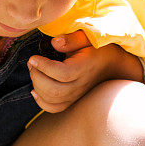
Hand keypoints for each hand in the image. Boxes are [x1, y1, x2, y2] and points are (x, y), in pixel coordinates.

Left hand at [27, 30, 142, 112]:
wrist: (113, 65)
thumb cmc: (98, 48)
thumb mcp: (89, 37)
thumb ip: (73, 38)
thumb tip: (54, 43)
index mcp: (84, 67)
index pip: (61, 73)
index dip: (44, 67)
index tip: (33, 58)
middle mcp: (80, 85)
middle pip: (54, 90)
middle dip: (36, 77)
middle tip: (32, 63)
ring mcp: (76, 95)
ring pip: (52, 100)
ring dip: (37, 87)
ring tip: (33, 71)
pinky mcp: (72, 101)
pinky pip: (54, 108)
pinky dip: (41, 102)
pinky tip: (35, 90)